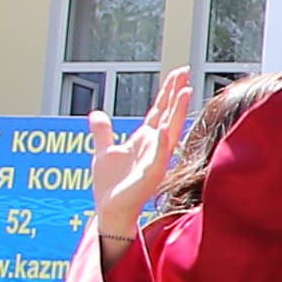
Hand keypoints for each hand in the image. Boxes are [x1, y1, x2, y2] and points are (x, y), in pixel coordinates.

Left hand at [89, 66, 193, 235]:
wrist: (110, 210)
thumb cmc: (111, 185)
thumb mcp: (103, 151)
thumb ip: (102, 132)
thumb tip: (96, 113)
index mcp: (144, 140)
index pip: (159, 110)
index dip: (167, 92)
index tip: (177, 74)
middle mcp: (154, 147)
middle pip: (168, 114)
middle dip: (176, 93)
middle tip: (185, 71)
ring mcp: (155, 160)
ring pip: (169, 131)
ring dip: (177, 112)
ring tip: (185, 92)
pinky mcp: (151, 175)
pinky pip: (159, 156)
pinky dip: (162, 142)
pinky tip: (165, 128)